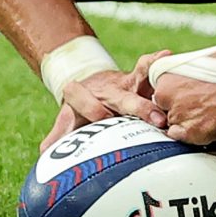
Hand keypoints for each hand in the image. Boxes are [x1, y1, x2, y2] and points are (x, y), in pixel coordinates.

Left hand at [36, 68, 163, 149]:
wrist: (91, 83)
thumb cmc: (80, 111)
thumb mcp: (67, 121)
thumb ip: (58, 138)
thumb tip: (46, 157)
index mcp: (82, 97)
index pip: (83, 99)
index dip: (91, 106)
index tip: (103, 117)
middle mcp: (106, 89)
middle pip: (120, 96)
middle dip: (138, 107)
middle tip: (156, 119)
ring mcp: (125, 83)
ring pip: (139, 77)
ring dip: (154, 86)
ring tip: (170, 89)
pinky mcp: (140, 79)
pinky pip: (150, 68)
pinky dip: (160, 63)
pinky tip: (169, 58)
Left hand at [134, 49, 215, 144]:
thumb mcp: (196, 65)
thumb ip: (181, 81)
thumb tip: (182, 95)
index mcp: (163, 75)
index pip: (159, 96)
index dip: (176, 98)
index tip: (189, 98)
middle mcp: (165, 95)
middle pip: (165, 112)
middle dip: (181, 111)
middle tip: (204, 105)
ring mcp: (179, 115)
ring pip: (176, 127)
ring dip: (190, 124)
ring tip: (212, 111)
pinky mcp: (194, 133)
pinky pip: (188, 140)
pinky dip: (198, 135)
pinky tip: (214, 120)